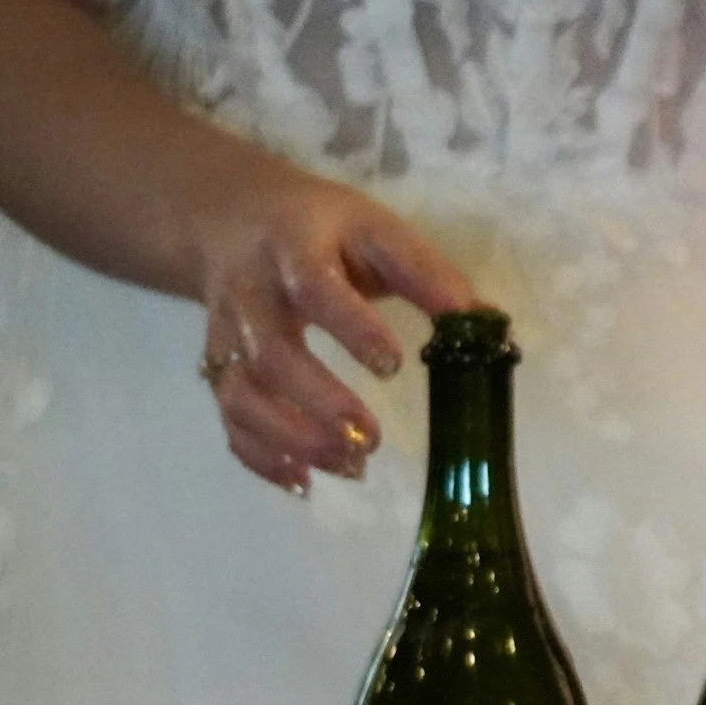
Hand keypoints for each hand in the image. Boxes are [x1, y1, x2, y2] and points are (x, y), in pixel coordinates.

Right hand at [194, 175, 474, 491]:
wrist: (231, 222)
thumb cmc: (324, 232)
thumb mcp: (375, 231)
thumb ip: (427, 274)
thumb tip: (486, 324)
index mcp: (294, 250)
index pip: (315, 287)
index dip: (351, 327)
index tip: (393, 365)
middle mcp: (251, 295)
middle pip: (270, 353)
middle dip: (320, 401)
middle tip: (370, 438)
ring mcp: (228, 336)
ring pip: (240, 394)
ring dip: (292, 439)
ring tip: (352, 466)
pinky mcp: (218, 367)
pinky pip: (227, 418)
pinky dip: (259, 456)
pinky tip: (304, 482)